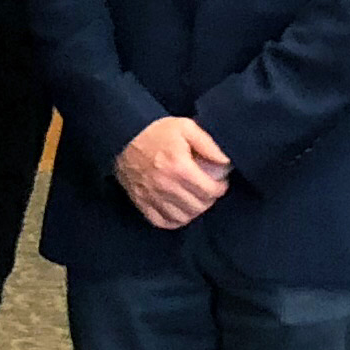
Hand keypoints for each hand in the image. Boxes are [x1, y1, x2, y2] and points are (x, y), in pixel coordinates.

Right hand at [113, 115, 232, 230]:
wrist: (123, 135)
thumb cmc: (156, 131)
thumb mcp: (186, 127)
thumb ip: (209, 144)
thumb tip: (226, 161)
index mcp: (179, 167)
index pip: (210, 191)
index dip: (220, 188)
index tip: (220, 182)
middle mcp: (166, 185)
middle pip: (198, 206)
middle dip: (209, 199)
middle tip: (209, 190)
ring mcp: (152, 196)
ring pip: (183, 217)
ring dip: (194, 210)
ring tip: (196, 199)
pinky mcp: (141, 202)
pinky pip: (162, 222)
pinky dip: (174, 220)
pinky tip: (180, 210)